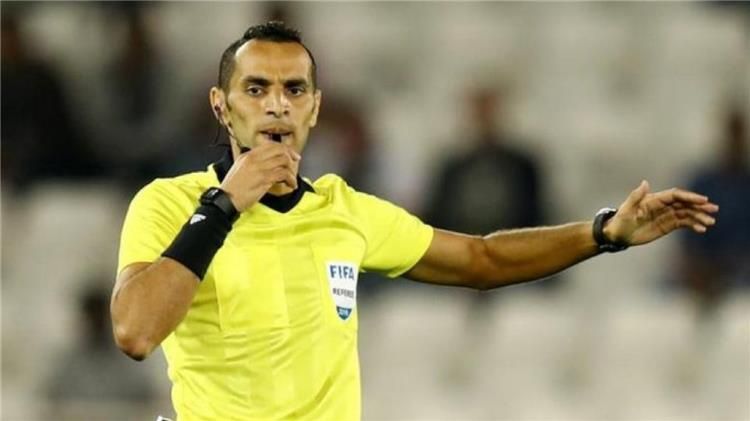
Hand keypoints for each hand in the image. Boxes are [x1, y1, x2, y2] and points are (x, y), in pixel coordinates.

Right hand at [219, 142, 300, 211]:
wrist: (225, 199)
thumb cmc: (232, 188)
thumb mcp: (240, 169)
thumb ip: (253, 163)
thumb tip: (267, 163)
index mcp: (248, 155)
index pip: (271, 145)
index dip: (284, 149)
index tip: (291, 155)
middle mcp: (254, 158)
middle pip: (279, 150)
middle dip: (291, 156)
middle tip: (296, 163)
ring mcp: (259, 168)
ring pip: (283, 161)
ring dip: (292, 171)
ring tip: (292, 179)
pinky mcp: (264, 179)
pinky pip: (283, 174)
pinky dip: (291, 179)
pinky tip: (291, 185)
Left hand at [604, 180, 718, 245]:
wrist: (617, 234)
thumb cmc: (620, 220)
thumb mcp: (626, 209)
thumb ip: (636, 196)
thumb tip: (645, 182)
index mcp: (654, 199)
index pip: (675, 195)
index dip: (689, 197)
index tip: (702, 200)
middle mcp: (662, 205)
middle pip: (684, 203)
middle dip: (699, 206)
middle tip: (713, 209)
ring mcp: (666, 215)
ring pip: (686, 213)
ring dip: (699, 216)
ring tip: (710, 222)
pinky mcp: (667, 225)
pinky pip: (683, 223)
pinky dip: (693, 225)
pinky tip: (701, 229)